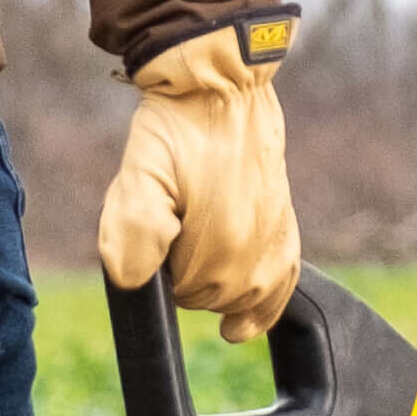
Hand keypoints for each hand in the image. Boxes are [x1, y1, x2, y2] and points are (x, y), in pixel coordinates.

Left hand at [97, 11, 299, 343]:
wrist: (221, 87)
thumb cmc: (175, 129)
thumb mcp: (139, 174)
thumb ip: (132, 231)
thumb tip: (133, 279)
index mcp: (219, 248)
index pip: (180, 296)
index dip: (159, 271)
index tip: (156, 233)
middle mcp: (253, 254)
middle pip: (209, 299)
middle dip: (184, 276)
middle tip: (172, 224)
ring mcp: (273, 243)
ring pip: (241, 297)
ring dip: (217, 285)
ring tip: (196, 242)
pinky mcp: (284, 228)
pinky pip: (281, 287)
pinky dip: (262, 309)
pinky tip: (240, 328)